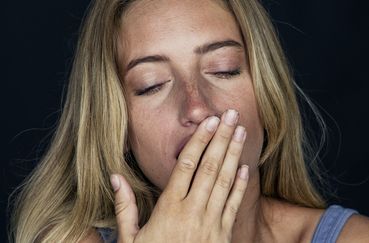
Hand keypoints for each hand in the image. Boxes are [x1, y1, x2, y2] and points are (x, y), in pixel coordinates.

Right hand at [111, 109, 248, 242]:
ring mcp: (210, 224)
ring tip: (240, 132)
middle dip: (221, 139)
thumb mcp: (129, 240)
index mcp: (168, 209)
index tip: (208, 122)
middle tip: (231, 115)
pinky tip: (245, 168)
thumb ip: (125, 207)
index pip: (186, 166)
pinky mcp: (223, 236)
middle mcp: (192, 212)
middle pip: (210, 167)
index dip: (198, 141)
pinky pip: (234, 206)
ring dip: (234, 155)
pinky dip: (240, 186)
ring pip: (225, 182)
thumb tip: (114, 177)